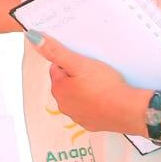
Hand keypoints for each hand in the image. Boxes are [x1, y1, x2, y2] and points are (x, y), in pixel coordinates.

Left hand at [27, 32, 145, 133]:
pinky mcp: (91, 124)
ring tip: (102, 84)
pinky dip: (95, 102)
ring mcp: (78, 117)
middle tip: (95, 72)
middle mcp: (64, 105)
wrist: (128, 110)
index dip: (72, 62)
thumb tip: (32, 38)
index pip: (58, 68)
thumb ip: (56, 51)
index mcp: (58, 89)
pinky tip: (106, 97)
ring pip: (78, 96)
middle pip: (67, 83)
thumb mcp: (80, 63)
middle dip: (77, 76)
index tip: (85, 62)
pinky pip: (90, 108)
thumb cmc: (104, 85)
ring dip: (86, 89)